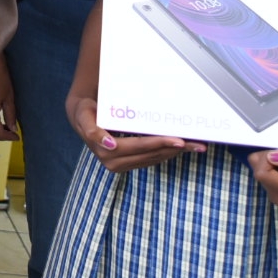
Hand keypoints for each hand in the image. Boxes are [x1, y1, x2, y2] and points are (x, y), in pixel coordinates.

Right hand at [70, 97, 205, 172]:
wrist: (82, 117)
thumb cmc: (86, 112)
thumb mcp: (83, 116)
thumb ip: (92, 130)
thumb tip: (110, 144)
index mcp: (107, 151)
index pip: (140, 146)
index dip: (160, 143)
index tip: (178, 141)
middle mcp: (114, 163)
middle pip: (151, 154)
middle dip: (174, 148)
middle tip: (196, 143)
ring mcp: (122, 165)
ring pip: (155, 158)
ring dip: (175, 152)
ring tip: (195, 146)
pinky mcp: (128, 164)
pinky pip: (152, 159)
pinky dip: (167, 152)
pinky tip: (180, 147)